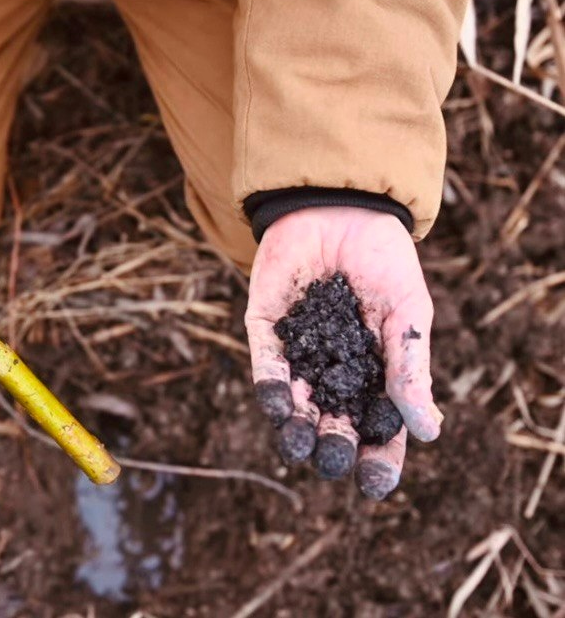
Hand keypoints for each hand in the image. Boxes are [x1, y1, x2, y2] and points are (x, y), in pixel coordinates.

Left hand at [244, 207, 440, 499]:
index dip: (379, 459)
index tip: (376, 485)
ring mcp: (298, 354)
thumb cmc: (383, 262)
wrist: (339, 209)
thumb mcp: (408, 314)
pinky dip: (272, 388)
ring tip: (303, 444)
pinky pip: (266, 368)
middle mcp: (334, 372)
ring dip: (297, 429)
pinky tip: (281, 404)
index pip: (378, 430)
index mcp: (375, 375)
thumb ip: (410, 368)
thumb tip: (429, 431)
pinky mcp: (265, 332)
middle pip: (333, 425)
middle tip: (336, 458)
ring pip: (295, 406)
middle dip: (334, 446)